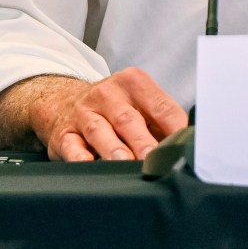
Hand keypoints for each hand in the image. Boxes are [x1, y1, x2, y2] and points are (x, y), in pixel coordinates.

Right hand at [0, 69, 187, 161]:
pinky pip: (72, 146)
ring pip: (100, 131)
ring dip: (114, 149)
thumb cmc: (114, 107)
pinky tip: (89, 164)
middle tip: (155, 159)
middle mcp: (107, 95)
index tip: (183, 147)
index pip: (161, 107)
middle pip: (129, 120)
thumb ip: (161, 121)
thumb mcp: (138, 103)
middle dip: (144, 142)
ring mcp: (83, 113)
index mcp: (134, 84)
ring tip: (126, 163)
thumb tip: (185, 146)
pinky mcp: (63, 133)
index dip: (175, 128)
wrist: (62, 102)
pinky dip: (80, 156)